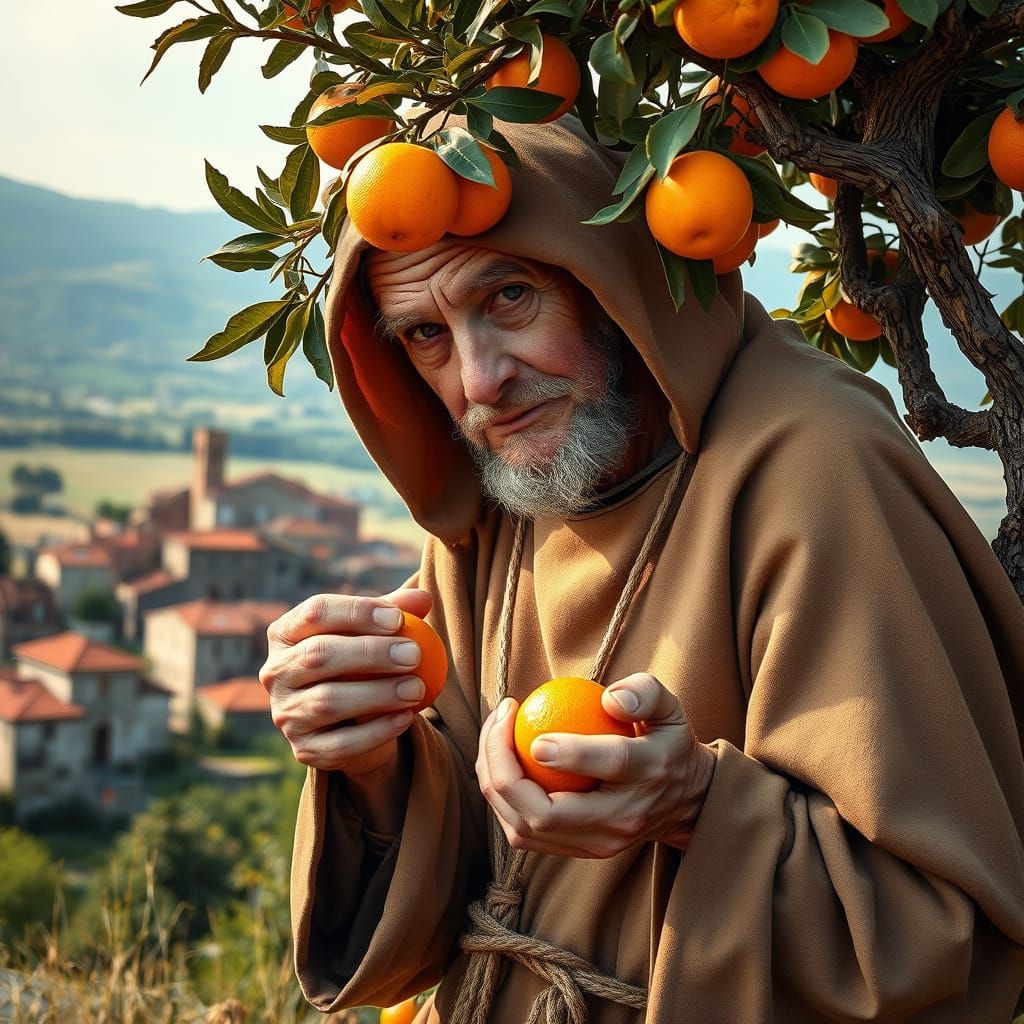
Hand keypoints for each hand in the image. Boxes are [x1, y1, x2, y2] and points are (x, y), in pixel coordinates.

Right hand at [260, 587, 432, 777]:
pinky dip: (377, 731)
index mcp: (286, 633)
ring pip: (327, 702)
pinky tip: (406, 717)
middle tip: (414, 654)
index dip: (357, 612)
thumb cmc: (365, 662)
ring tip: (417, 688)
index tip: (397, 619)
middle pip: (318, 655)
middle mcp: (276, 672)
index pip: (315, 612)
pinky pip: (340, 743)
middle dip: (370, 653)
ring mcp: (285, 713)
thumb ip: (397, 612)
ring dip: (378, 694)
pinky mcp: (304, 749)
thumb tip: (422, 598)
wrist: (358, 722)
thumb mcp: (378, 632)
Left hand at [475, 673, 716, 857]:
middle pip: (549, 815)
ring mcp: (599, 844)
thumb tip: (610, 698)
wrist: (684, 803)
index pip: (612, 764)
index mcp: (651, 772)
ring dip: (495, 784)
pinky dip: (502, 800)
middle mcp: (623, 818)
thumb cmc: (665, 742)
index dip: (570, 753)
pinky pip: (524, 833)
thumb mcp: (669, 708)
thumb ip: (645, 694)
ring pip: (527, 830)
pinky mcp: (579, 852)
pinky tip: (497, 761)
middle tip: (499, 720)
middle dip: (505, 772)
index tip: (536, 734)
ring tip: (492, 736)